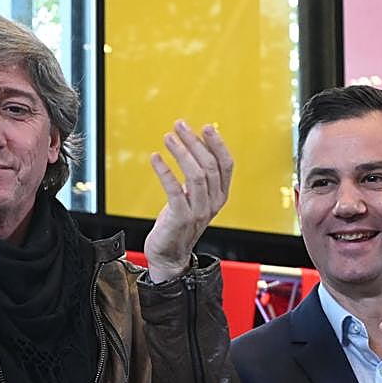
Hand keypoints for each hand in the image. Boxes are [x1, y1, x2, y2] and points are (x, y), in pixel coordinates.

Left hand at [144, 121, 233, 282]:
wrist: (169, 256)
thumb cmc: (179, 225)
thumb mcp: (194, 199)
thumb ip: (198, 179)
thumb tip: (193, 146)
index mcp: (220, 196)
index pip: (226, 164)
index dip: (217, 144)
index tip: (205, 127)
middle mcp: (212, 203)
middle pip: (209, 165)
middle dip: (194, 142)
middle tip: (179, 126)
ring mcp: (198, 212)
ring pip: (195, 175)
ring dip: (181, 152)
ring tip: (168, 138)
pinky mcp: (180, 218)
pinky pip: (174, 190)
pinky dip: (164, 171)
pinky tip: (155, 158)